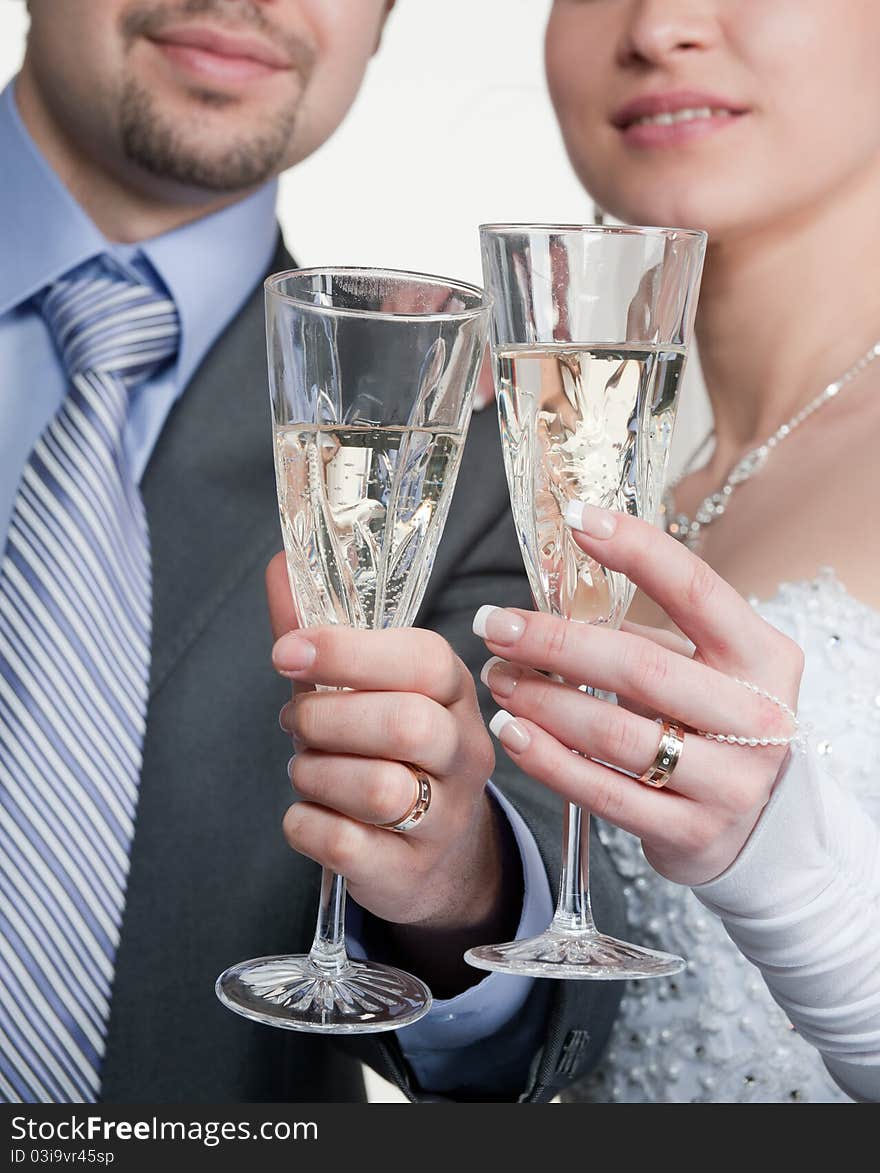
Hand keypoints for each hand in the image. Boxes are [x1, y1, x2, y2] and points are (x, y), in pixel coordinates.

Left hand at [265, 554, 514, 990]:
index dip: (347, 651)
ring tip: (309, 769)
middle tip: (296, 721)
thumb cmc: (386, 751)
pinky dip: (306, 825)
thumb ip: (321, 627)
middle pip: (404, 724)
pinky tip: (312, 814)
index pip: (422, 659)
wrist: (434, 855)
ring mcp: (446, 817)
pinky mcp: (411, 872)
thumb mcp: (363, 686)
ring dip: (315, 774)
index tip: (286, 652)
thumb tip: (281, 560)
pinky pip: (345, 845)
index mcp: (454, 692)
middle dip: (326, 718)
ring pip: (378, 788)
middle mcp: (464, 752)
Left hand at [475, 504, 804, 886]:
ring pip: (614, 734)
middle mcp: (757, 718)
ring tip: (497, 678)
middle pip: (639, 667)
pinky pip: (602, 792)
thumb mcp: (701, 668)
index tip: (577, 519)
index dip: (636, 550)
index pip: (696, 590)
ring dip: (540, 702)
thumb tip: (553, 591)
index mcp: (762, 657)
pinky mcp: (691, 832)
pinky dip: (547, 759)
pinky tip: (512, 733)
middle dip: (554, 641)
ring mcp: (729, 782)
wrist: (754, 826)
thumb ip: (644, 634)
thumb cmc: (711, 724)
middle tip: (494, 624)